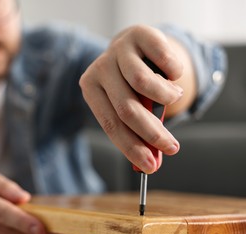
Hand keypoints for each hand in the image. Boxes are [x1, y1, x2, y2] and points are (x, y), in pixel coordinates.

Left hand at [80, 25, 186, 173]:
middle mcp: (99, 69)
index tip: (151, 167)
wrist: (135, 46)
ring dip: (165, 98)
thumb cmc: (130, 83)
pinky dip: (174, 73)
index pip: (110, 124)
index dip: (131, 147)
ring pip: (143, 83)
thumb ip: (136, 130)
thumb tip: (152, 164)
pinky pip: (163, 60)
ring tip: (174, 97)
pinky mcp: (139, 35)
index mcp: (90, 89)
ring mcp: (117, 50)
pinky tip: (172, 75)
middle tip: (172, 148)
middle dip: (151, 134)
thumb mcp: (128, 104)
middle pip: (126, 108)